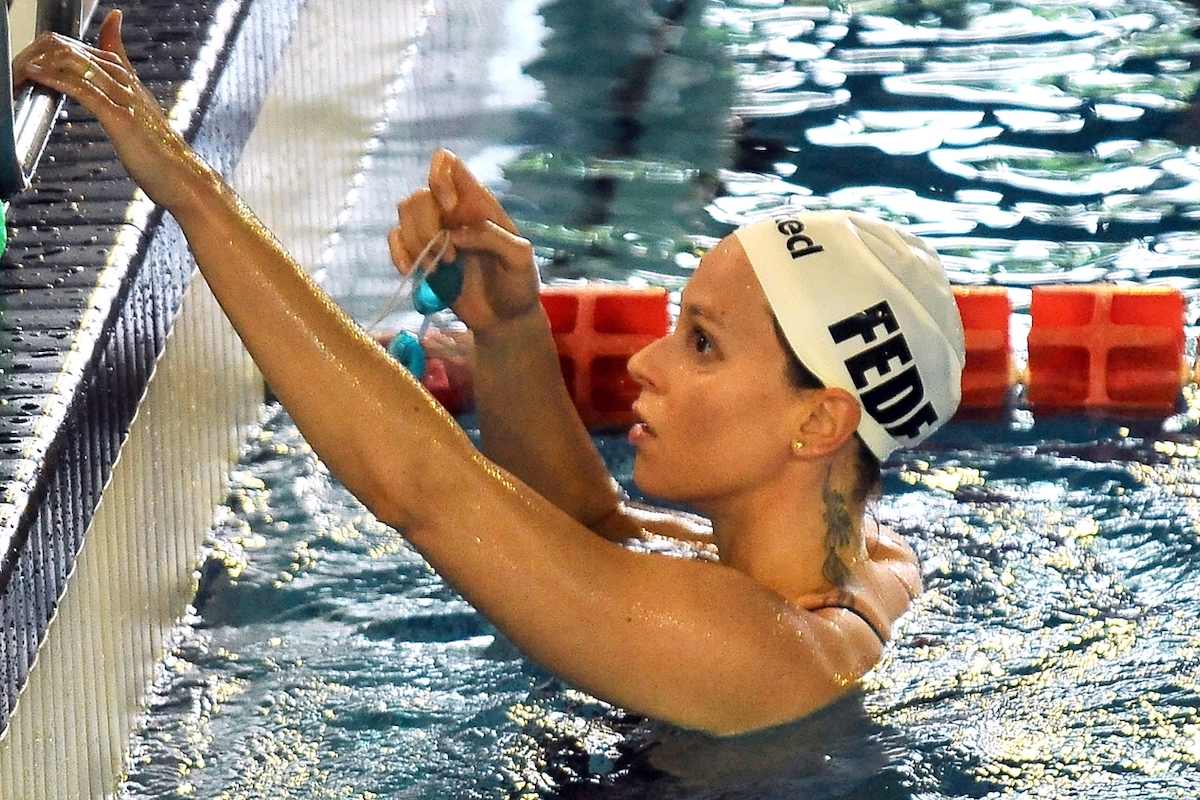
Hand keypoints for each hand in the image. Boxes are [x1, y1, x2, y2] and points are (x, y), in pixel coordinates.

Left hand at [14, 10, 211, 213]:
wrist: (185, 181)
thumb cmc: (167, 165)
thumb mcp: (149, 135)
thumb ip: (138, 120)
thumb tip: (136, 123)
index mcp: (141, 93)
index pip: (115, 55)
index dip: (107, 34)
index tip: (110, 19)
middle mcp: (134, 90)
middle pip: (92, 54)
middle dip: (58, 50)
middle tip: (32, 52)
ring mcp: (128, 102)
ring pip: (85, 66)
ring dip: (49, 60)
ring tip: (27, 61)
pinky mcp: (120, 119)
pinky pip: (84, 90)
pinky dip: (56, 78)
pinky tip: (39, 75)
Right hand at [388, 149, 540, 332]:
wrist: (504, 318)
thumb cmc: (518, 284)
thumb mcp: (519, 259)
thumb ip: (493, 238)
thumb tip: (455, 233)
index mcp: (477, 202)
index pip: (447, 164)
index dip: (439, 177)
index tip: (451, 209)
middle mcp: (451, 211)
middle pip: (419, 197)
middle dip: (427, 228)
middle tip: (451, 259)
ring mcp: (434, 232)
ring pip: (404, 215)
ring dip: (415, 244)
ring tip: (438, 271)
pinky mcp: (420, 254)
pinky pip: (395, 239)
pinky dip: (399, 255)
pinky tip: (414, 273)